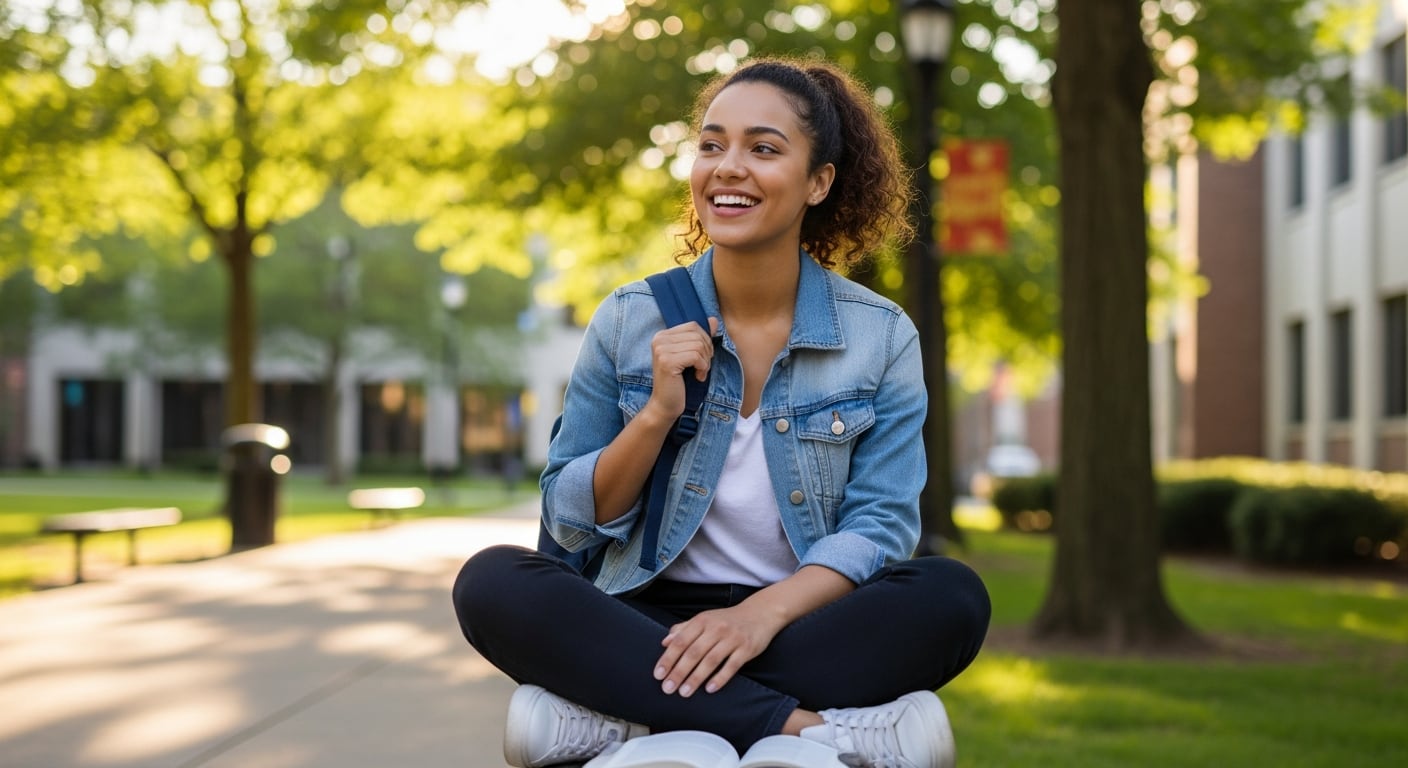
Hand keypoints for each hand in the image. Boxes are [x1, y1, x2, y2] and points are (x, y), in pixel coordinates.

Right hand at [644, 318, 717, 419]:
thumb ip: (701, 337)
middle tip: (703, 366)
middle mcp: (659, 339)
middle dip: (707, 351)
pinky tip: (698, 377)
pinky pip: (696, 356)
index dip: (705, 340)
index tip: (703, 358)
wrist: (666, 404)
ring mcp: (661, 350)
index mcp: (662, 335)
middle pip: (697, 334)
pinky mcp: (667, 362)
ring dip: (705, 361)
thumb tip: (714, 320)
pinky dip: (702, 368)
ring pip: (698, 345)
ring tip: (700, 372)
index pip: (693, 325)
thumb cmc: (680, 381)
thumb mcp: (691, 356)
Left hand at [653, 602, 781, 697]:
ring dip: (696, 678)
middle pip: (694, 652)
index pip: (681, 641)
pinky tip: (709, 689)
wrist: (761, 613)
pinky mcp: (747, 648)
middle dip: (679, 672)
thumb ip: (684, 629)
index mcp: (703, 620)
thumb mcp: (705, 619)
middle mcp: (716, 628)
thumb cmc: (728, 620)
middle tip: (668, 688)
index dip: (668, 658)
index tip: (658, 674)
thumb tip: (665, 642)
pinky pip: (732, 665)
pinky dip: (720, 678)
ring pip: (711, 660)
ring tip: (684, 692)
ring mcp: (732, 638)